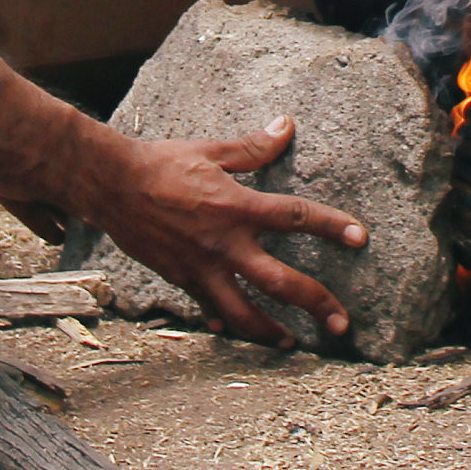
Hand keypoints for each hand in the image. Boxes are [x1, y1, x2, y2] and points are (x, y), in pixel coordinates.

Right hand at [58, 120, 366, 346]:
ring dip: (272, 331)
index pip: (295, 217)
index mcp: (237, 208)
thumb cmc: (161, 163)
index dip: (331, 225)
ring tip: (293, 343)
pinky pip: (209, 307)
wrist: (111, 186)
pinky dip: (224, 321)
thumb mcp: (210, 151)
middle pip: (280, 283)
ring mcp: (202, 267)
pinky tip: (235, 331)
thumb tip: (285, 127)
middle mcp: (225, 244)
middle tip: (342, 323)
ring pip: (245, 312)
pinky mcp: (181, 279)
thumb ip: (252, 148)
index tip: (359, 238)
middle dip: (316, 303)